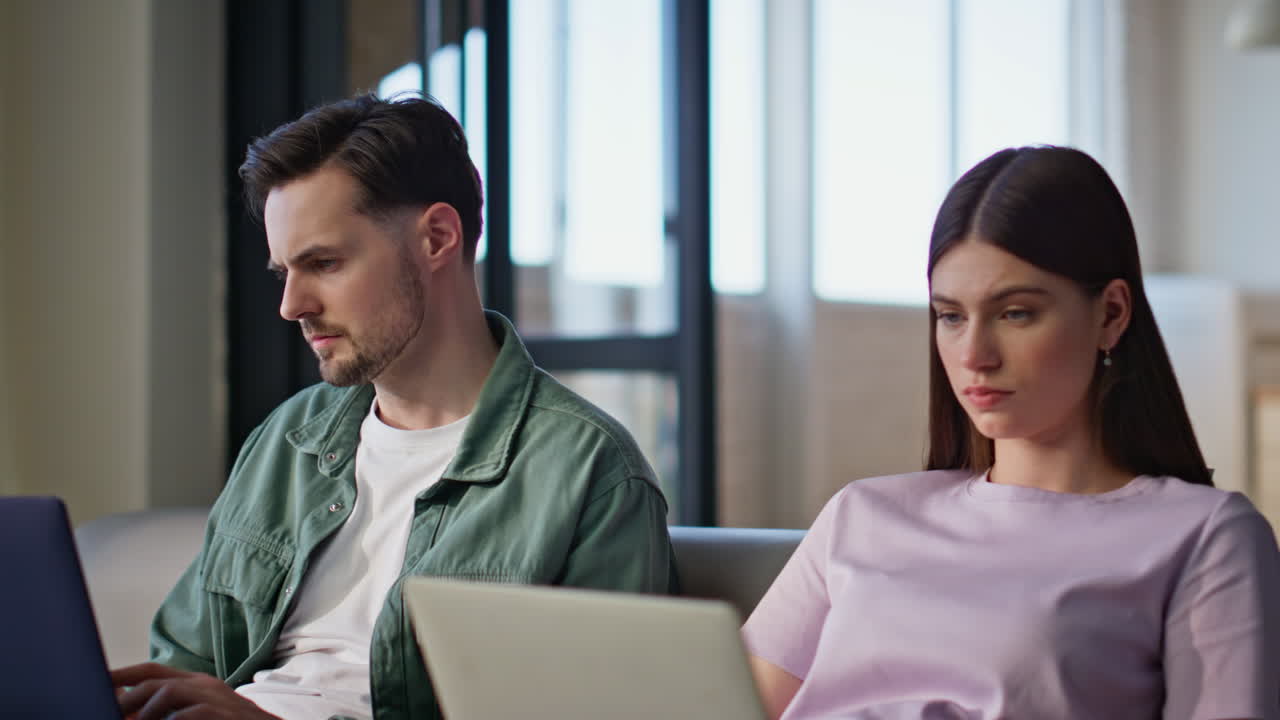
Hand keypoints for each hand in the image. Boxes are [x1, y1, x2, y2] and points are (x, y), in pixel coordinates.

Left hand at [112, 662, 281, 719]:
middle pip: (154, 681)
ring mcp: (216, 698)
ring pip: (166, 693)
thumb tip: (128, 711)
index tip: (97, 683)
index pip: (152, 670)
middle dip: (125, 699)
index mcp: (197, 683)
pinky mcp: (223, 715)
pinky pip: (187, 715)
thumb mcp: (199, 715)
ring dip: (142, 714)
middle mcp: (205, 685)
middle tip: (105, 713)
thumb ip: (171, 711)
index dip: (121, 675)